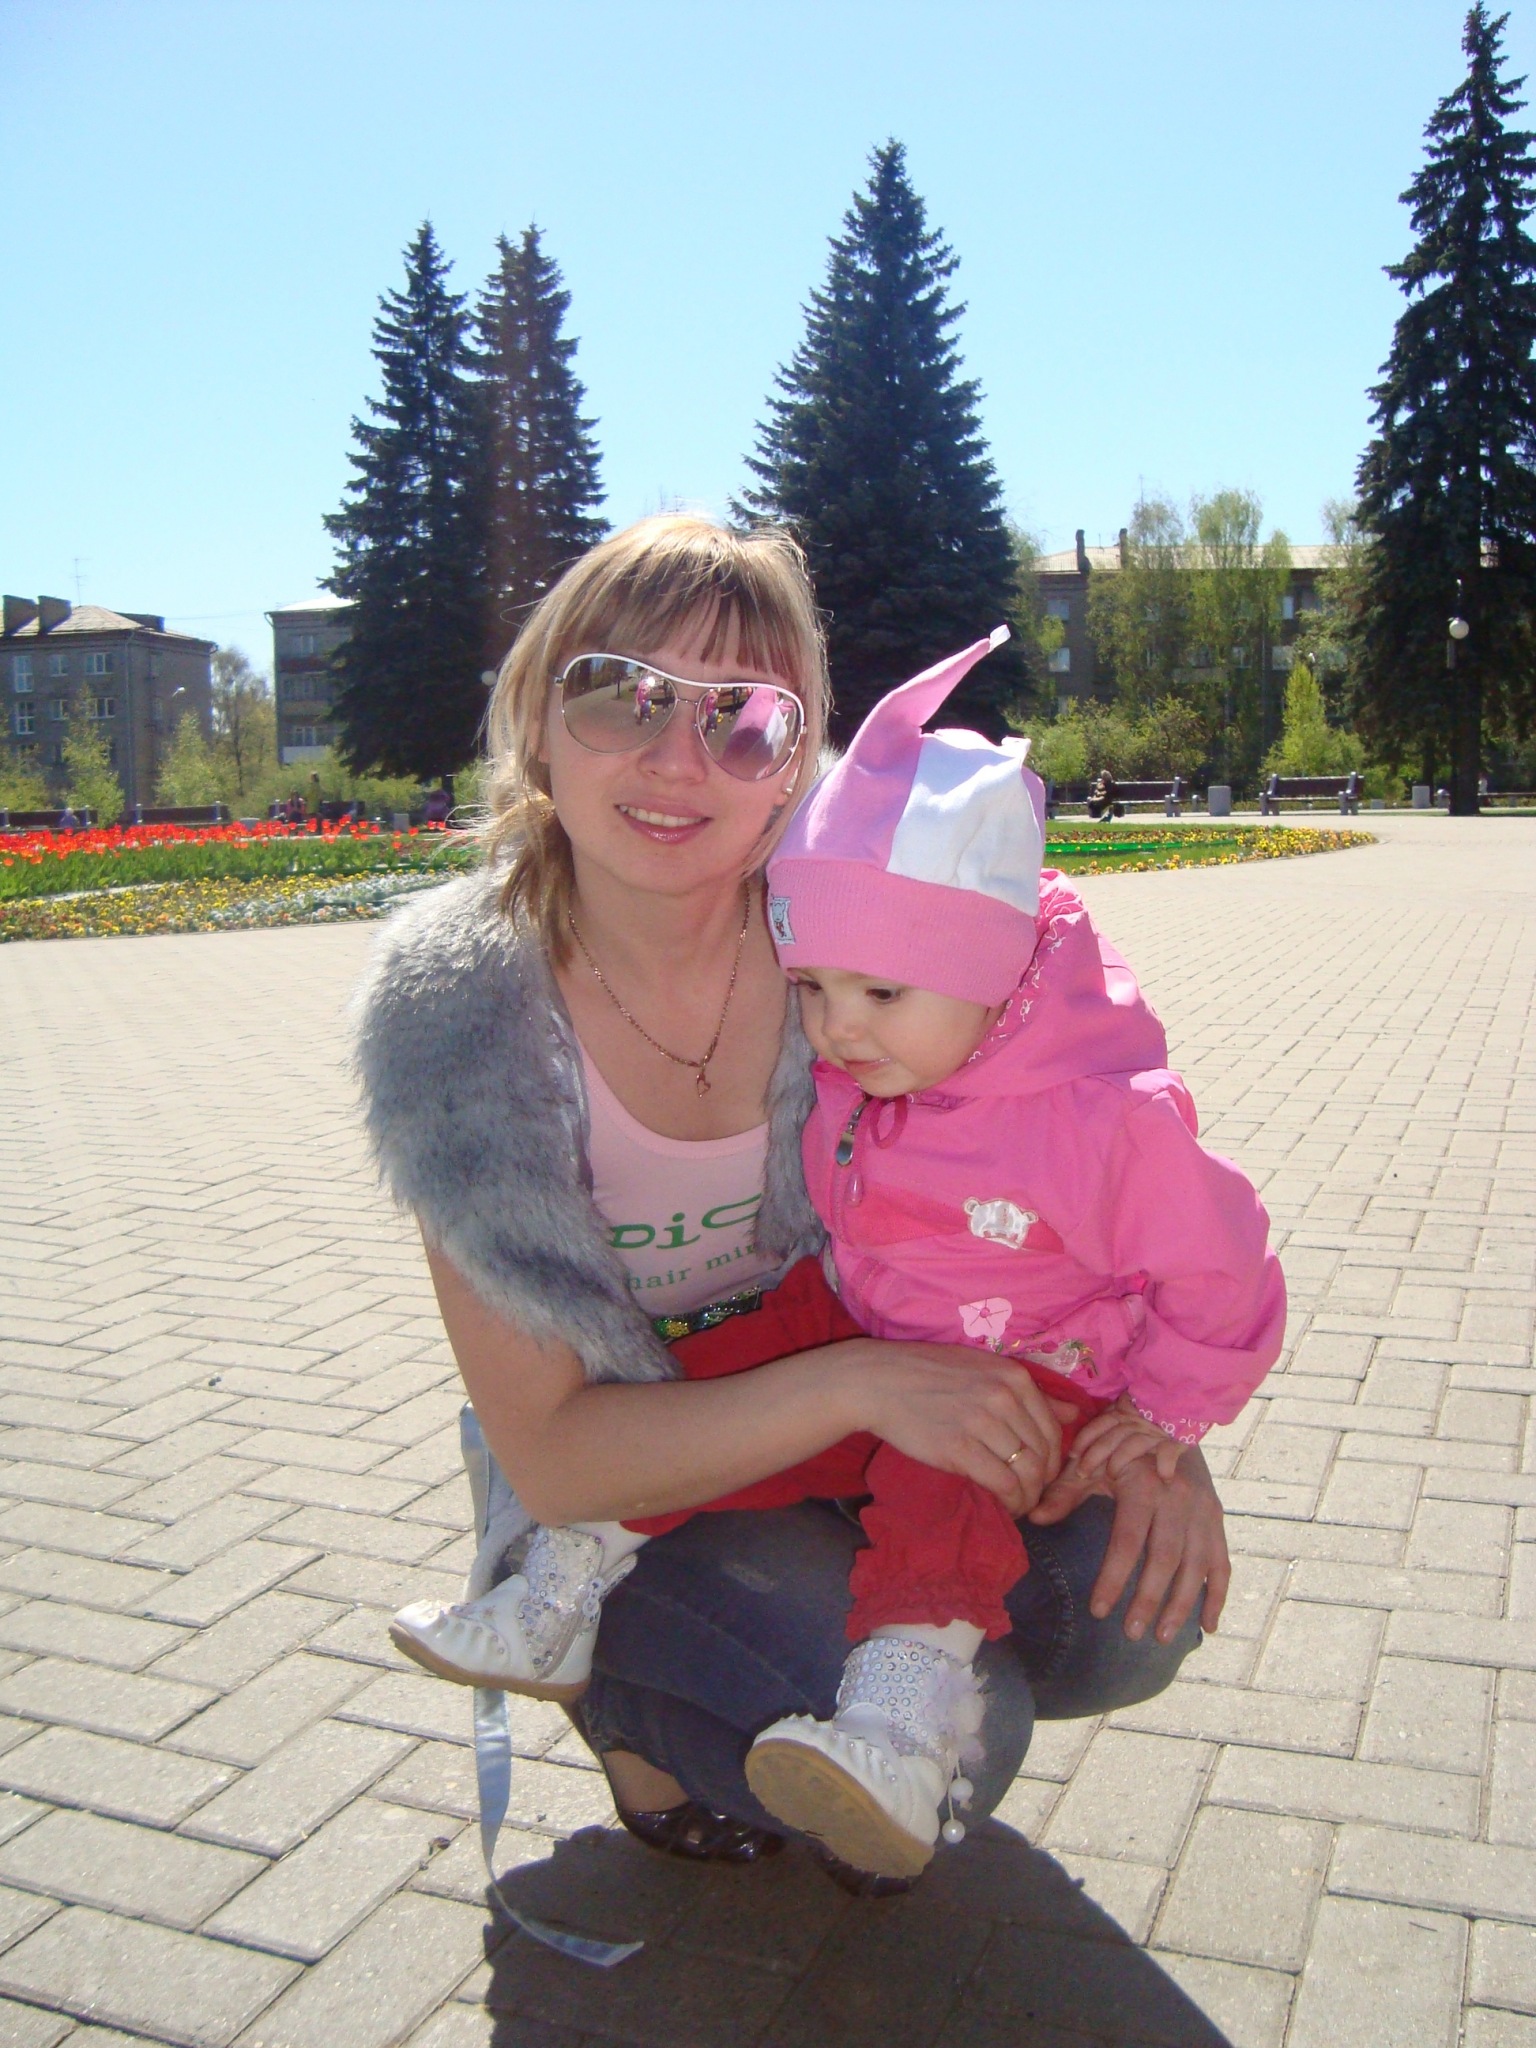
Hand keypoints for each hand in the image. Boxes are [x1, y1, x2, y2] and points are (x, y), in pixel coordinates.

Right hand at [847, 1340, 1065, 1516]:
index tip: (1042, 1474)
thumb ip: (1032, 1393)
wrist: (879, 1381)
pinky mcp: (959, 1448)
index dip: (1053, 1460)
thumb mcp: (985, 1369)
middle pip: (1043, 1454)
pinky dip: (1011, 1502)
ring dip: (1028, 1497)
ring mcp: (982, 1423)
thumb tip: (1074, 1414)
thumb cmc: (929, 1373)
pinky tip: (1006, 1507)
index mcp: (1014, 1377)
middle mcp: (1004, 1398)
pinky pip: (1001, 1484)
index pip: (1052, 1429)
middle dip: (1043, 1483)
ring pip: (1026, 1472)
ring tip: (1019, 1505)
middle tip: (1031, 1495)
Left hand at [1029, 1444, 1228, 1643]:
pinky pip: (1221, 1562)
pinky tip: (1208, 1626)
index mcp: (1144, 1486)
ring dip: (1182, 1605)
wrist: (1167, 1424)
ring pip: (1196, 1565)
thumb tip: (1035, 1518)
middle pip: (1164, 1558)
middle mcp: (1178, 1498)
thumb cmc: (1120, 1451)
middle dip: (1148, 1599)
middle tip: (1131, 1633)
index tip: (1098, 1610)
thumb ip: (1064, 1493)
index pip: (1128, 1540)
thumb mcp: (1092, 1466)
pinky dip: (1218, 1595)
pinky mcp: (1217, 1519)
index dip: (1114, 1577)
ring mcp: (1202, 1510)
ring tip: (1162, 1637)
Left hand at [1070, 1398, 1185, 1484]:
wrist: (1184, 1394)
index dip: (1084, 1439)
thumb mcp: (1129, 1409)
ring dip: (1120, 1460)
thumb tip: (1084, 1443)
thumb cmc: (1152, 1409)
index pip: (1099, 1425)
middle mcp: (1136, 1420)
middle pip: (1110, 1437)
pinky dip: (1166, 1464)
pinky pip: (1169, 1451)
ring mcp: (1155, 1429)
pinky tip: (1163, 1477)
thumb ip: (1112, 1419)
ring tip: (1111, 1475)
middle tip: (1081, 1474)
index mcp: (1123, 1411)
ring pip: (1133, 1444)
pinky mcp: (1176, 1438)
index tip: (1072, 1455)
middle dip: (1093, 1456)